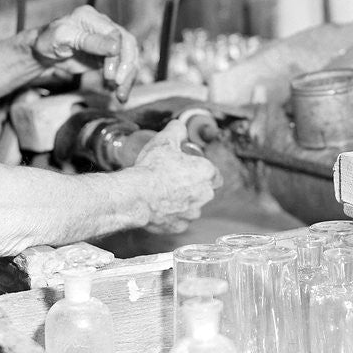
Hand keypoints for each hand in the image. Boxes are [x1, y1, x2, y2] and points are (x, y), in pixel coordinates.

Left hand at [32, 5, 139, 101]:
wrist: (43, 52)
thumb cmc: (47, 42)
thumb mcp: (62, 38)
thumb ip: (88, 41)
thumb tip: (116, 45)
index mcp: (91, 17)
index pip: (116, 33)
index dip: (117, 55)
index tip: (112, 75)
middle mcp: (103, 26)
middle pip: (128, 44)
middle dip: (126, 67)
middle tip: (118, 84)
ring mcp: (108, 40)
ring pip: (129, 56)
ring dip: (128, 76)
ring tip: (121, 94)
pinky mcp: (109, 54)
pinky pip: (123, 66)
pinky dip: (124, 80)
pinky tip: (119, 93)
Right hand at [132, 120, 220, 234]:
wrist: (136, 195)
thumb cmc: (152, 168)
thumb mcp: (164, 140)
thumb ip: (176, 130)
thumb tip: (179, 125)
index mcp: (206, 173)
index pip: (216, 175)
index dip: (205, 173)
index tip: (194, 171)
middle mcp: (204, 195)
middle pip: (205, 191)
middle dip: (193, 187)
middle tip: (175, 180)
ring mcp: (192, 213)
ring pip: (192, 207)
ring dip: (183, 202)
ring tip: (164, 194)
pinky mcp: (179, 226)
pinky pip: (178, 221)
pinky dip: (171, 216)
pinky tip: (159, 207)